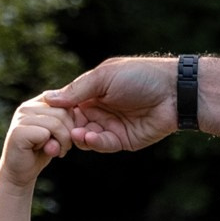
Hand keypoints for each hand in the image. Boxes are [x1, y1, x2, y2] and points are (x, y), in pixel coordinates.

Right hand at [0, 94, 77, 188]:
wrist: (20, 173)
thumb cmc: (40, 152)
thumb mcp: (55, 132)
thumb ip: (62, 119)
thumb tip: (74, 109)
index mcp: (35, 104)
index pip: (63, 100)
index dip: (72, 119)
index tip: (69, 134)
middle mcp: (26, 108)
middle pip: (62, 111)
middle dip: (70, 132)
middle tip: (65, 147)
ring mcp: (20, 119)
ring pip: (56, 123)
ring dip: (64, 141)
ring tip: (58, 151)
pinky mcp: (18, 132)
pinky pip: (46, 133)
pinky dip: (53, 146)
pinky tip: (49, 153)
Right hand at [44, 56, 175, 155]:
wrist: (174, 92)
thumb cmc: (140, 76)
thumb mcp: (104, 77)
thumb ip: (77, 90)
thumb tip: (48, 98)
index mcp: (93, 91)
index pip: (68, 105)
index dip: (57, 111)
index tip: (45, 116)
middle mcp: (99, 109)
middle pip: (74, 123)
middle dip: (65, 127)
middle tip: (57, 130)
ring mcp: (111, 125)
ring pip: (86, 137)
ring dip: (79, 136)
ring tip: (76, 133)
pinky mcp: (123, 140)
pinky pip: (103, 144)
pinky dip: (94, 142)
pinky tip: (90, 137)